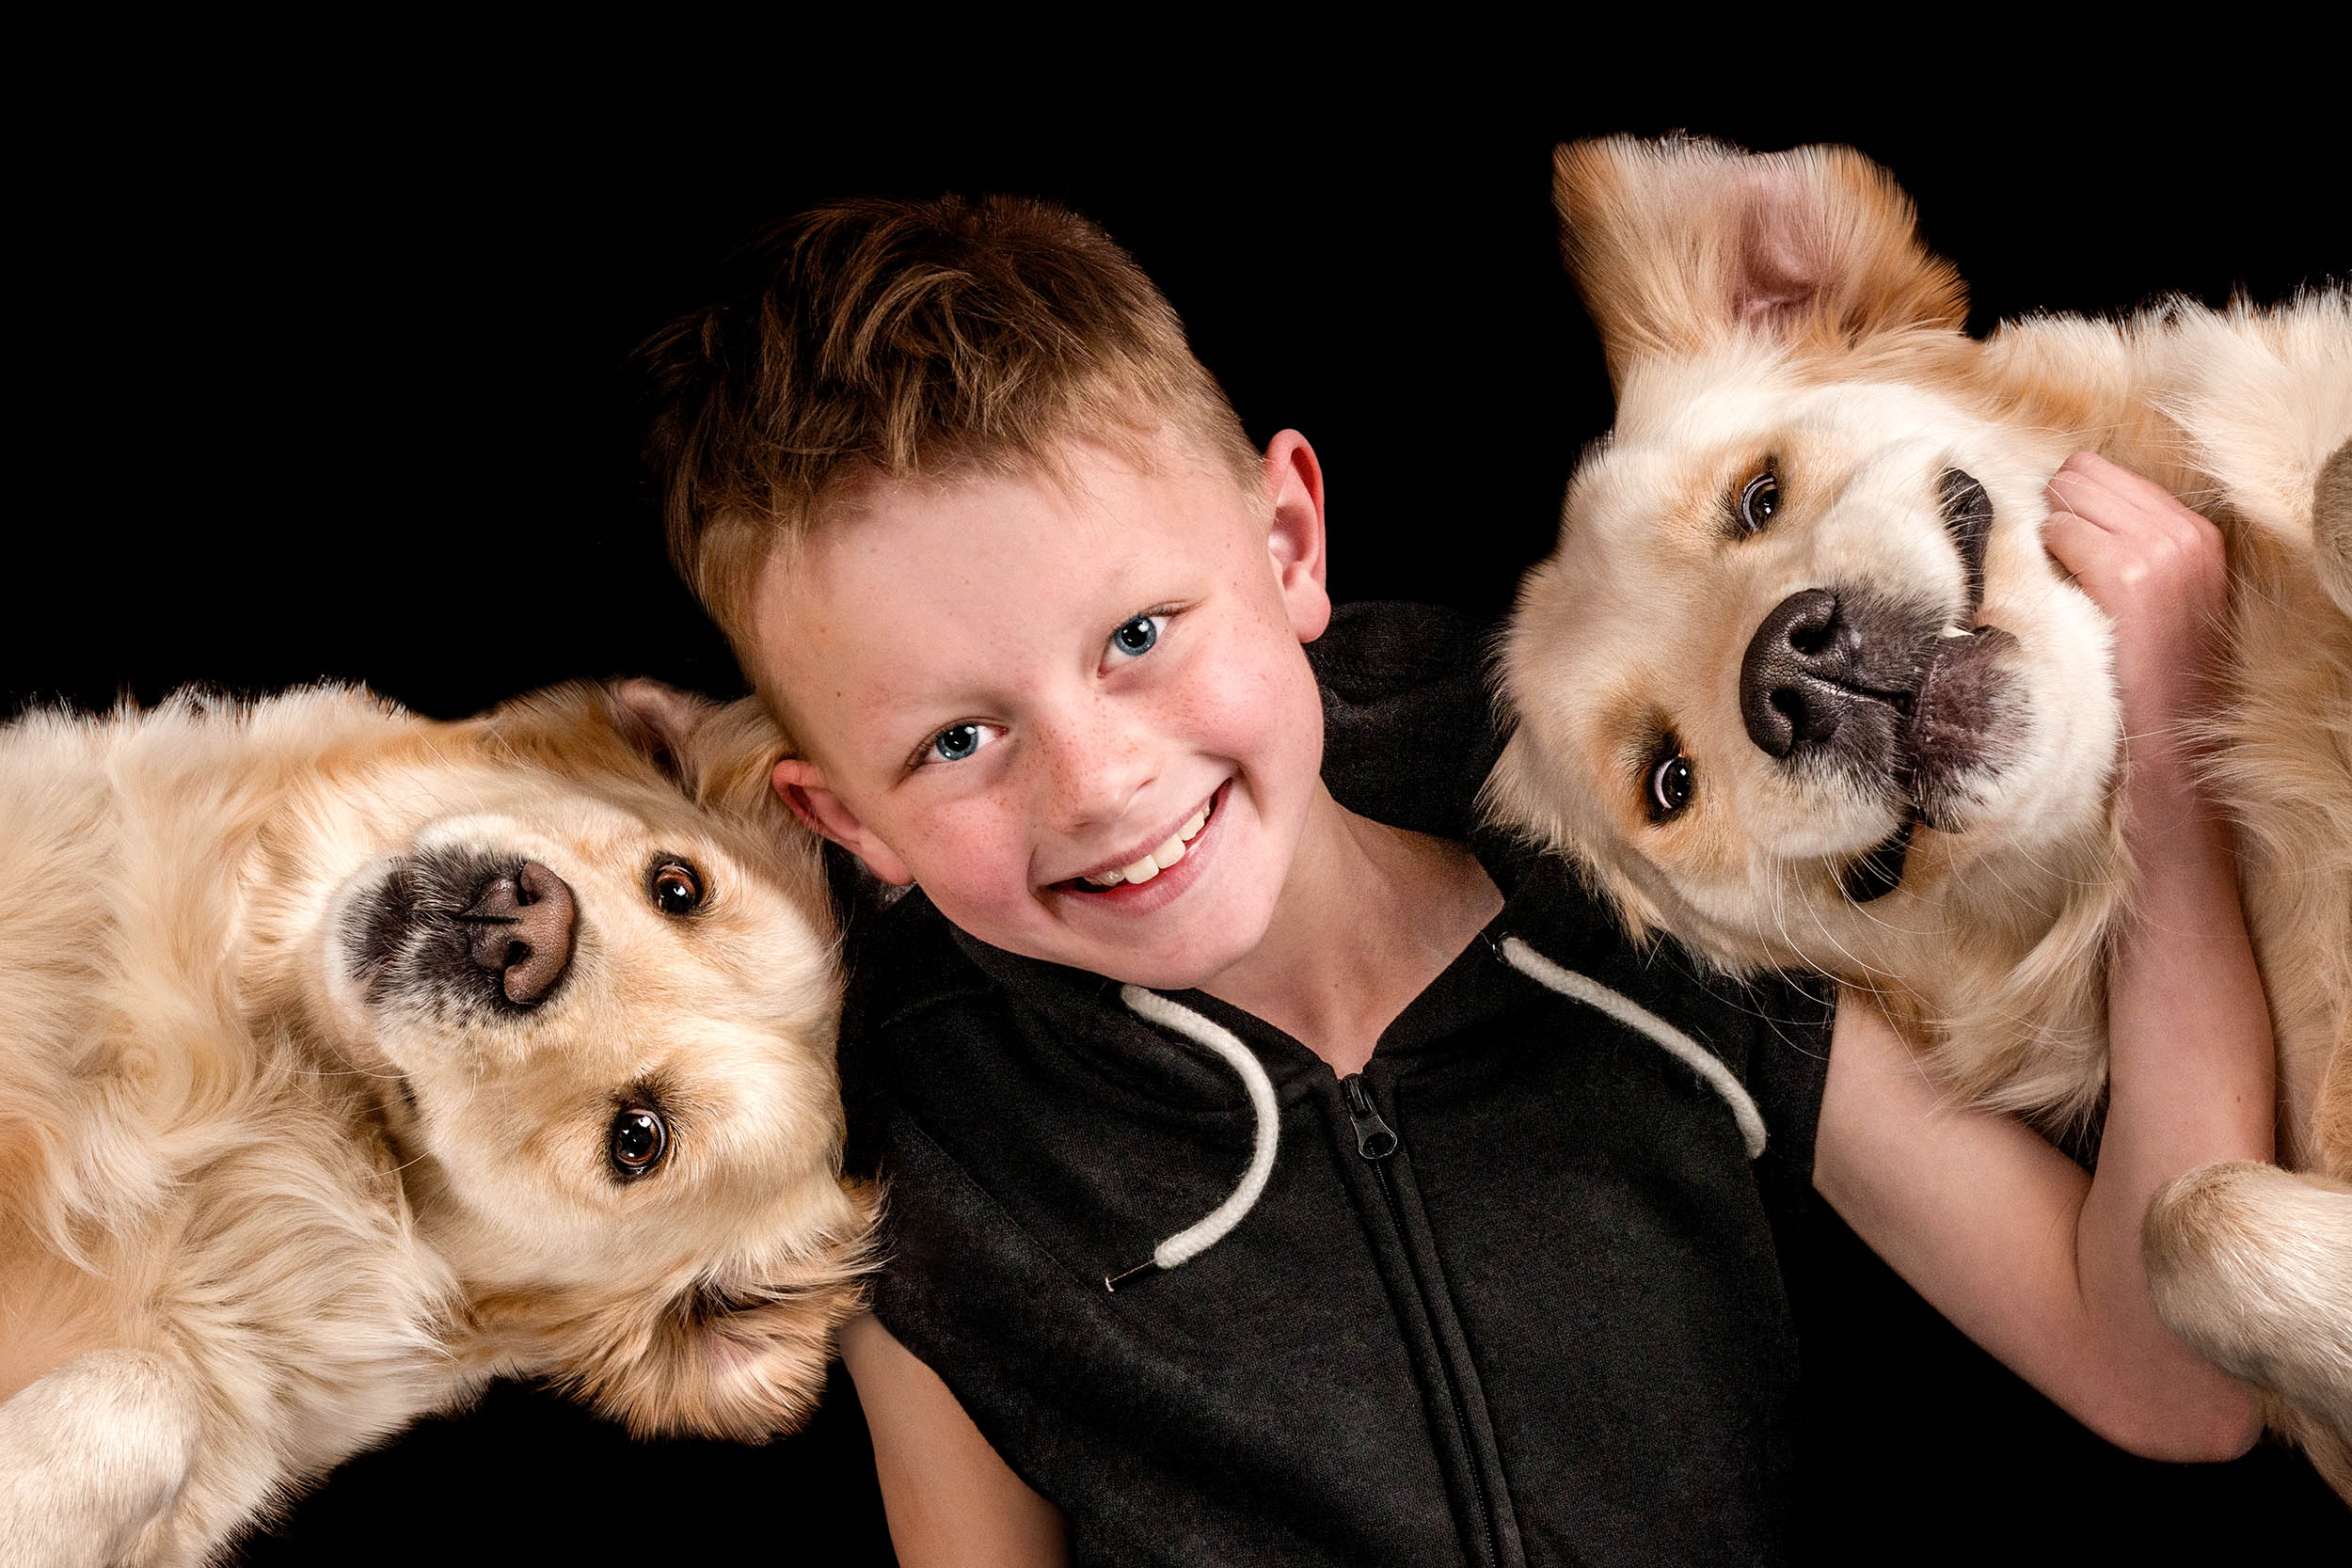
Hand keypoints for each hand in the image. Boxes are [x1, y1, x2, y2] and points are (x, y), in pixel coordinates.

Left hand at [2041, 451, 2228, 783]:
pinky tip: (2059, 593)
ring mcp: (2158, 550)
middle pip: (2082, 473)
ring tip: (2062, 583)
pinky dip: (2046, 556)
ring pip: (2066, 498)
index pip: (2106, 473)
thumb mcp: (2160, 594)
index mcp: (2194, 532)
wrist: (2171, 731)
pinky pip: (2060, 532)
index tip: (2062, 543)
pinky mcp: (2128, 574)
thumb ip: (2126, 543)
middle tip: (2054, 562)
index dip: (2069, 503)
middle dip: (2054, 510)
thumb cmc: (2150, 670)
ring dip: (2048, 535)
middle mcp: (2182, 533)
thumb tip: (2058, 507)